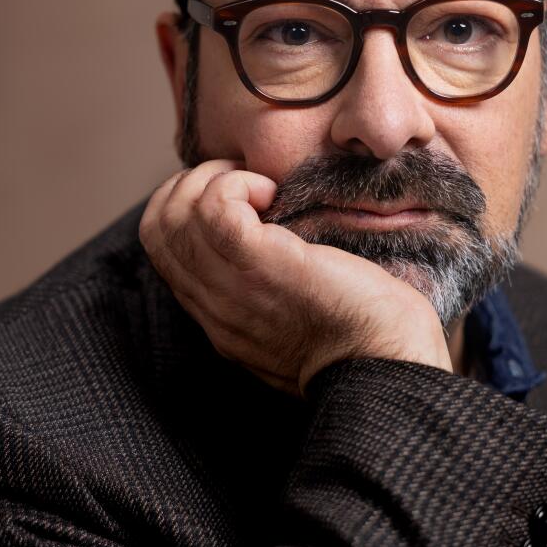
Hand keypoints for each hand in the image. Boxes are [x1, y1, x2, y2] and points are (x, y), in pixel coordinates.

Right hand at [138, 160, 453, 397]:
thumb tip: (276, 241)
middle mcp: (213, 306)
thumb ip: (268, 292)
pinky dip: (237, 185)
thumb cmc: (367, 337)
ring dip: (215, 180)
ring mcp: (231, 287)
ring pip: (176, 213)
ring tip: (261, 187)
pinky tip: (273, 193)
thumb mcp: (296, 318)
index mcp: (220, 317)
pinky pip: (215, 208)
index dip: (186, 207)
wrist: (388, 366)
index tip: (238, 199)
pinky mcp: (259, 265)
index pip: (162, 248)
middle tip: (245, 184)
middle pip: (157, 226)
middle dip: (192, 185)